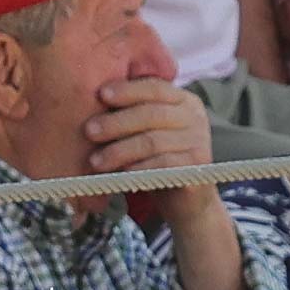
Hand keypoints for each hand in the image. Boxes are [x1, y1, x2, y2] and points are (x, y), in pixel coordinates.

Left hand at [79, 75, 218, 215]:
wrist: (185, 202)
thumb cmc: (157, 162)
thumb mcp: (145, 132)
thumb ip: (130, 114)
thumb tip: (93, 100)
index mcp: (183, 101)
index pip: (154, 87)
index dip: (127, 90)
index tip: (101, 94)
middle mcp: (195, 117)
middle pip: (151, 113)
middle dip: (116, 122)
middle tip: (89, 131)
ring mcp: (199, 141)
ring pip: (153, 141)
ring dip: (120, 150)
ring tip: (96, 161)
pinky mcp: (198, 167)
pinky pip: (163, 164)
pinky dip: (138, 168)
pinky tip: (121, 173)